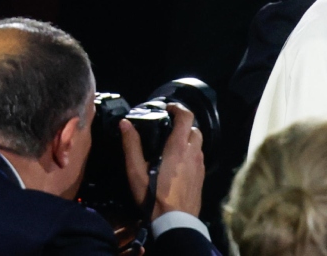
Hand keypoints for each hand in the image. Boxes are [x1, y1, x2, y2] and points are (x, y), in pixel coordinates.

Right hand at [121, 103, 204, 219]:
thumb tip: (125, 124)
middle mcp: (193, 152)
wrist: (175, 219)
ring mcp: (200, 164)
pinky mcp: (202, 175)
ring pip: (198, 143)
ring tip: (172, 144)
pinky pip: (199, 156)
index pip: (186, 117)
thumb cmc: (153, 195)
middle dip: (183, 124)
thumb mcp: (136, 171)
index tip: (168, 107)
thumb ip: (131, 145)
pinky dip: (191, 151)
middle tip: (168, 127)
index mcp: (179, 147)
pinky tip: (178, 161)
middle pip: (194, 129)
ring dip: (188, 138)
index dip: (179, 108)